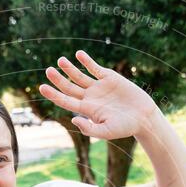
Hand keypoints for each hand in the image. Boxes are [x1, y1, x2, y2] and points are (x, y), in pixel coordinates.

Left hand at [39, 50, 158, 139]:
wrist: (143, 117)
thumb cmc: (125, 127)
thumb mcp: (106, 131)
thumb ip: (90, 128)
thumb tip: (74, 119)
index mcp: (87, 110)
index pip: (66, 101)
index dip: (54, 94)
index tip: (42, 87)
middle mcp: (90, 97)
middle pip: (69, 87)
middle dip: (58, 79)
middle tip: (48, 71)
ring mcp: (99, 87)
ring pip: (79, 76)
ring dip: (69, 68)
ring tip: (60, 60)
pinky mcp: (109, 78)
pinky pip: (94, 68)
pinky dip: (87, 61)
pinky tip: (78, 54)